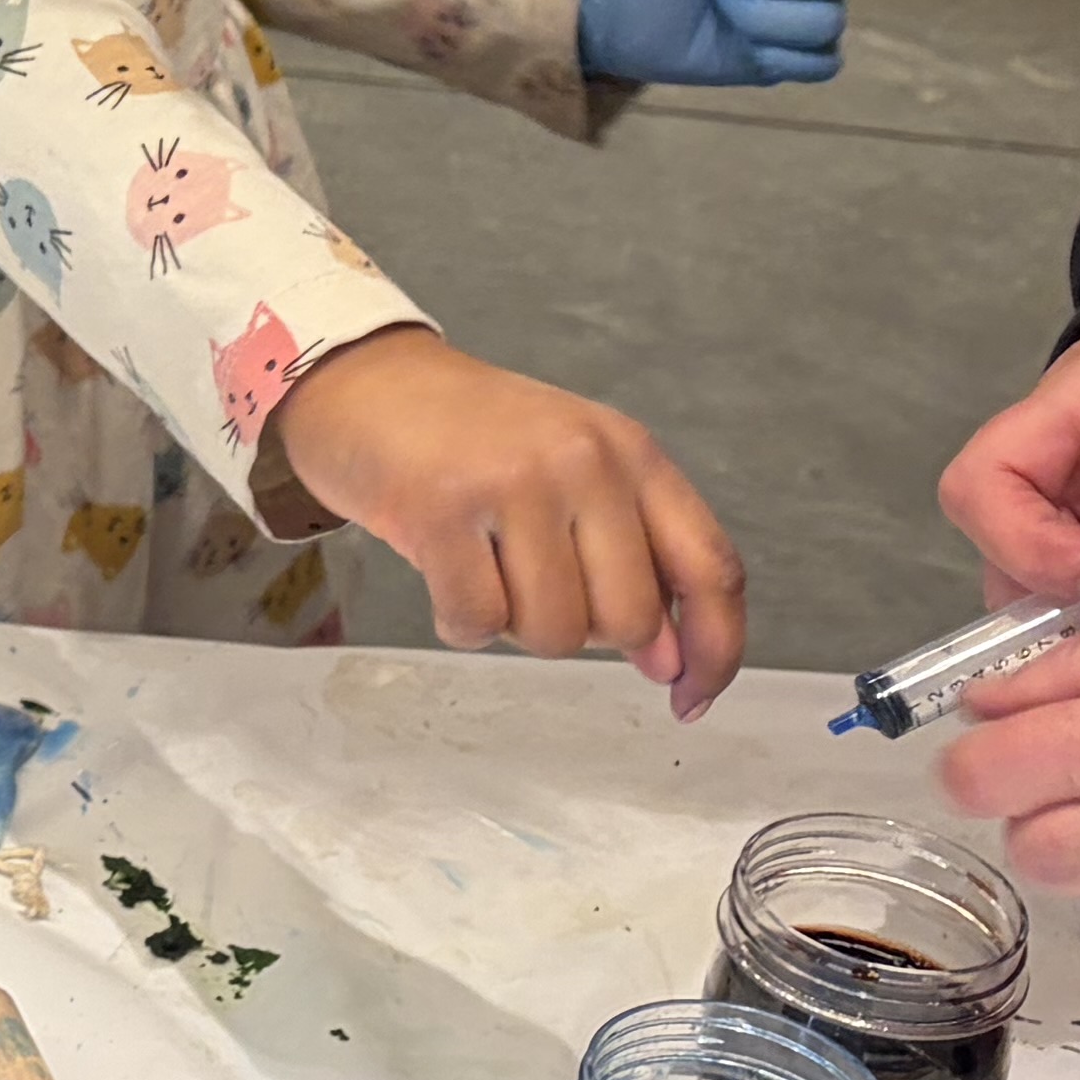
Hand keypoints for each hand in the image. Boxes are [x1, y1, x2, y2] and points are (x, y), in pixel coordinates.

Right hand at [267, 324, 747, 709]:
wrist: (363, 381)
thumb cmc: (471, 438)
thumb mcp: (573, 474)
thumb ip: (633, 558)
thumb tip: (672, 663)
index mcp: (631, 453)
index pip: (711, 568)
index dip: (716, 650)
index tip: (690, 698)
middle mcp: (584, 460)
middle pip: (630, 619)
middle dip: (585, 635)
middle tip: (535, 590)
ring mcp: (513, 481)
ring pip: (555, 632)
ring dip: (516, 629)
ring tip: (485, 571)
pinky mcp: (440, 508)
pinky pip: (477, 622)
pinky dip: (460, 624)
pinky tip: (444, 578)